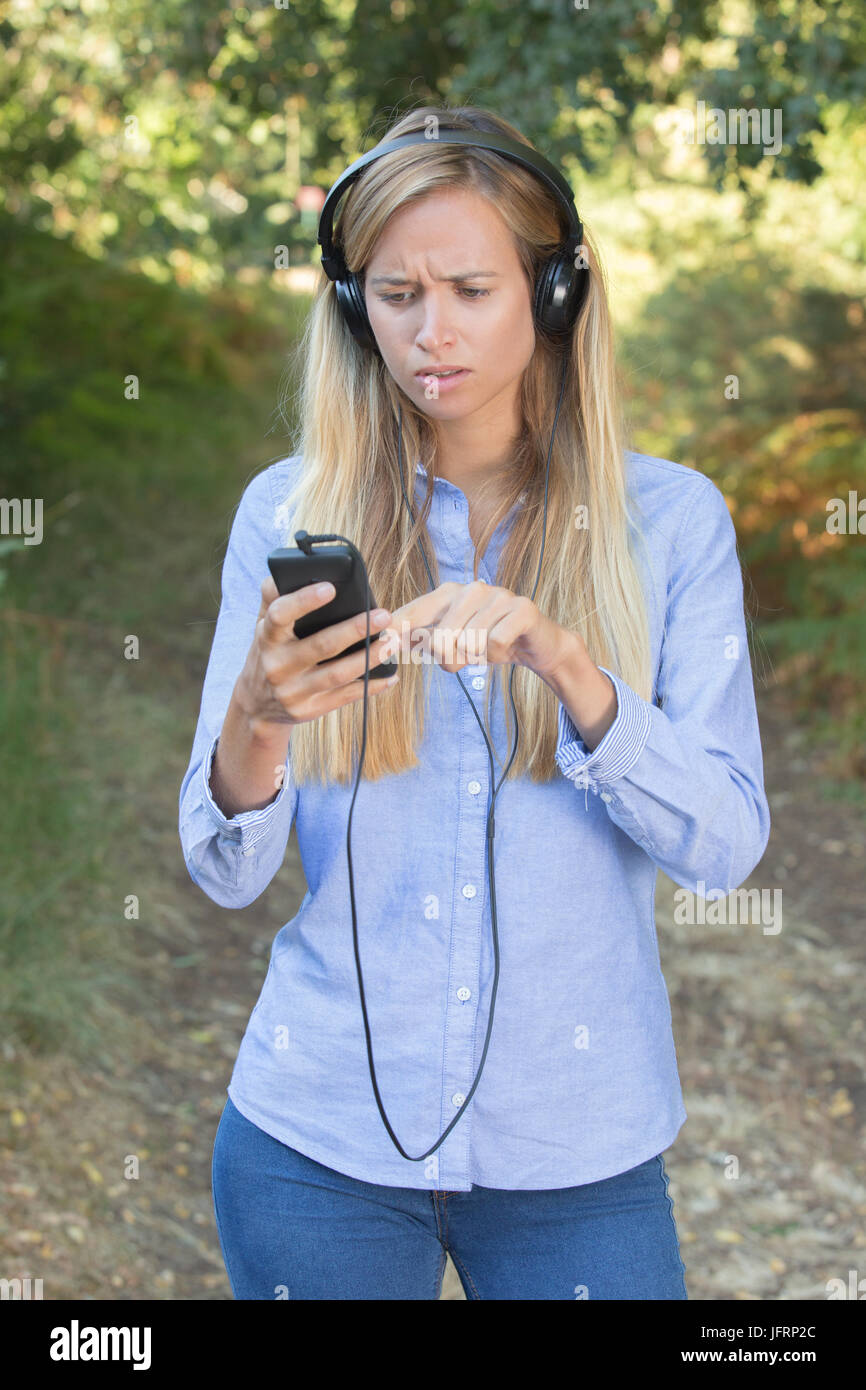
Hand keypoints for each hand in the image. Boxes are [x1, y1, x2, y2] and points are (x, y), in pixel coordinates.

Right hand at [236, 575, 397, 731]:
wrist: (256, 706)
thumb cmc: (269, 653)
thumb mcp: (262, 627)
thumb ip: (272, 598)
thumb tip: (285, 570)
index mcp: (267, 638)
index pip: (281, 615)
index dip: (304, 601)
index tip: (331, 588)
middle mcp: (278, 666)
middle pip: (321, 646)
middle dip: (355, 630)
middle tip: (383, 615)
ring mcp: (293, 691)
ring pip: (338, 674)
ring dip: (370, 658)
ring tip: (393, 642)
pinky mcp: (309, 710)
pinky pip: (345, 697)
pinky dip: (371, 686)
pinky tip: (391, 675)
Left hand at [380, 580, 579, 681]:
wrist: (535, 644)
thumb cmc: (488, 640)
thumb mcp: (451, 640)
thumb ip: (420, 638)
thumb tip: (383, 642)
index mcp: (449, 593)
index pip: (414, 612)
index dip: (396, 632)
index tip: (381, 646)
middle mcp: (470, 589)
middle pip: (440, 638)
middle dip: (448, 660)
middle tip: (462, 659)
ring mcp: (498, 595)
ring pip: (468, 642)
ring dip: (475, 658)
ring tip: (484, 652)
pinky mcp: (522, 608)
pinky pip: (495, 642)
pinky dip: (497, 653)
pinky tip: (505, 645)